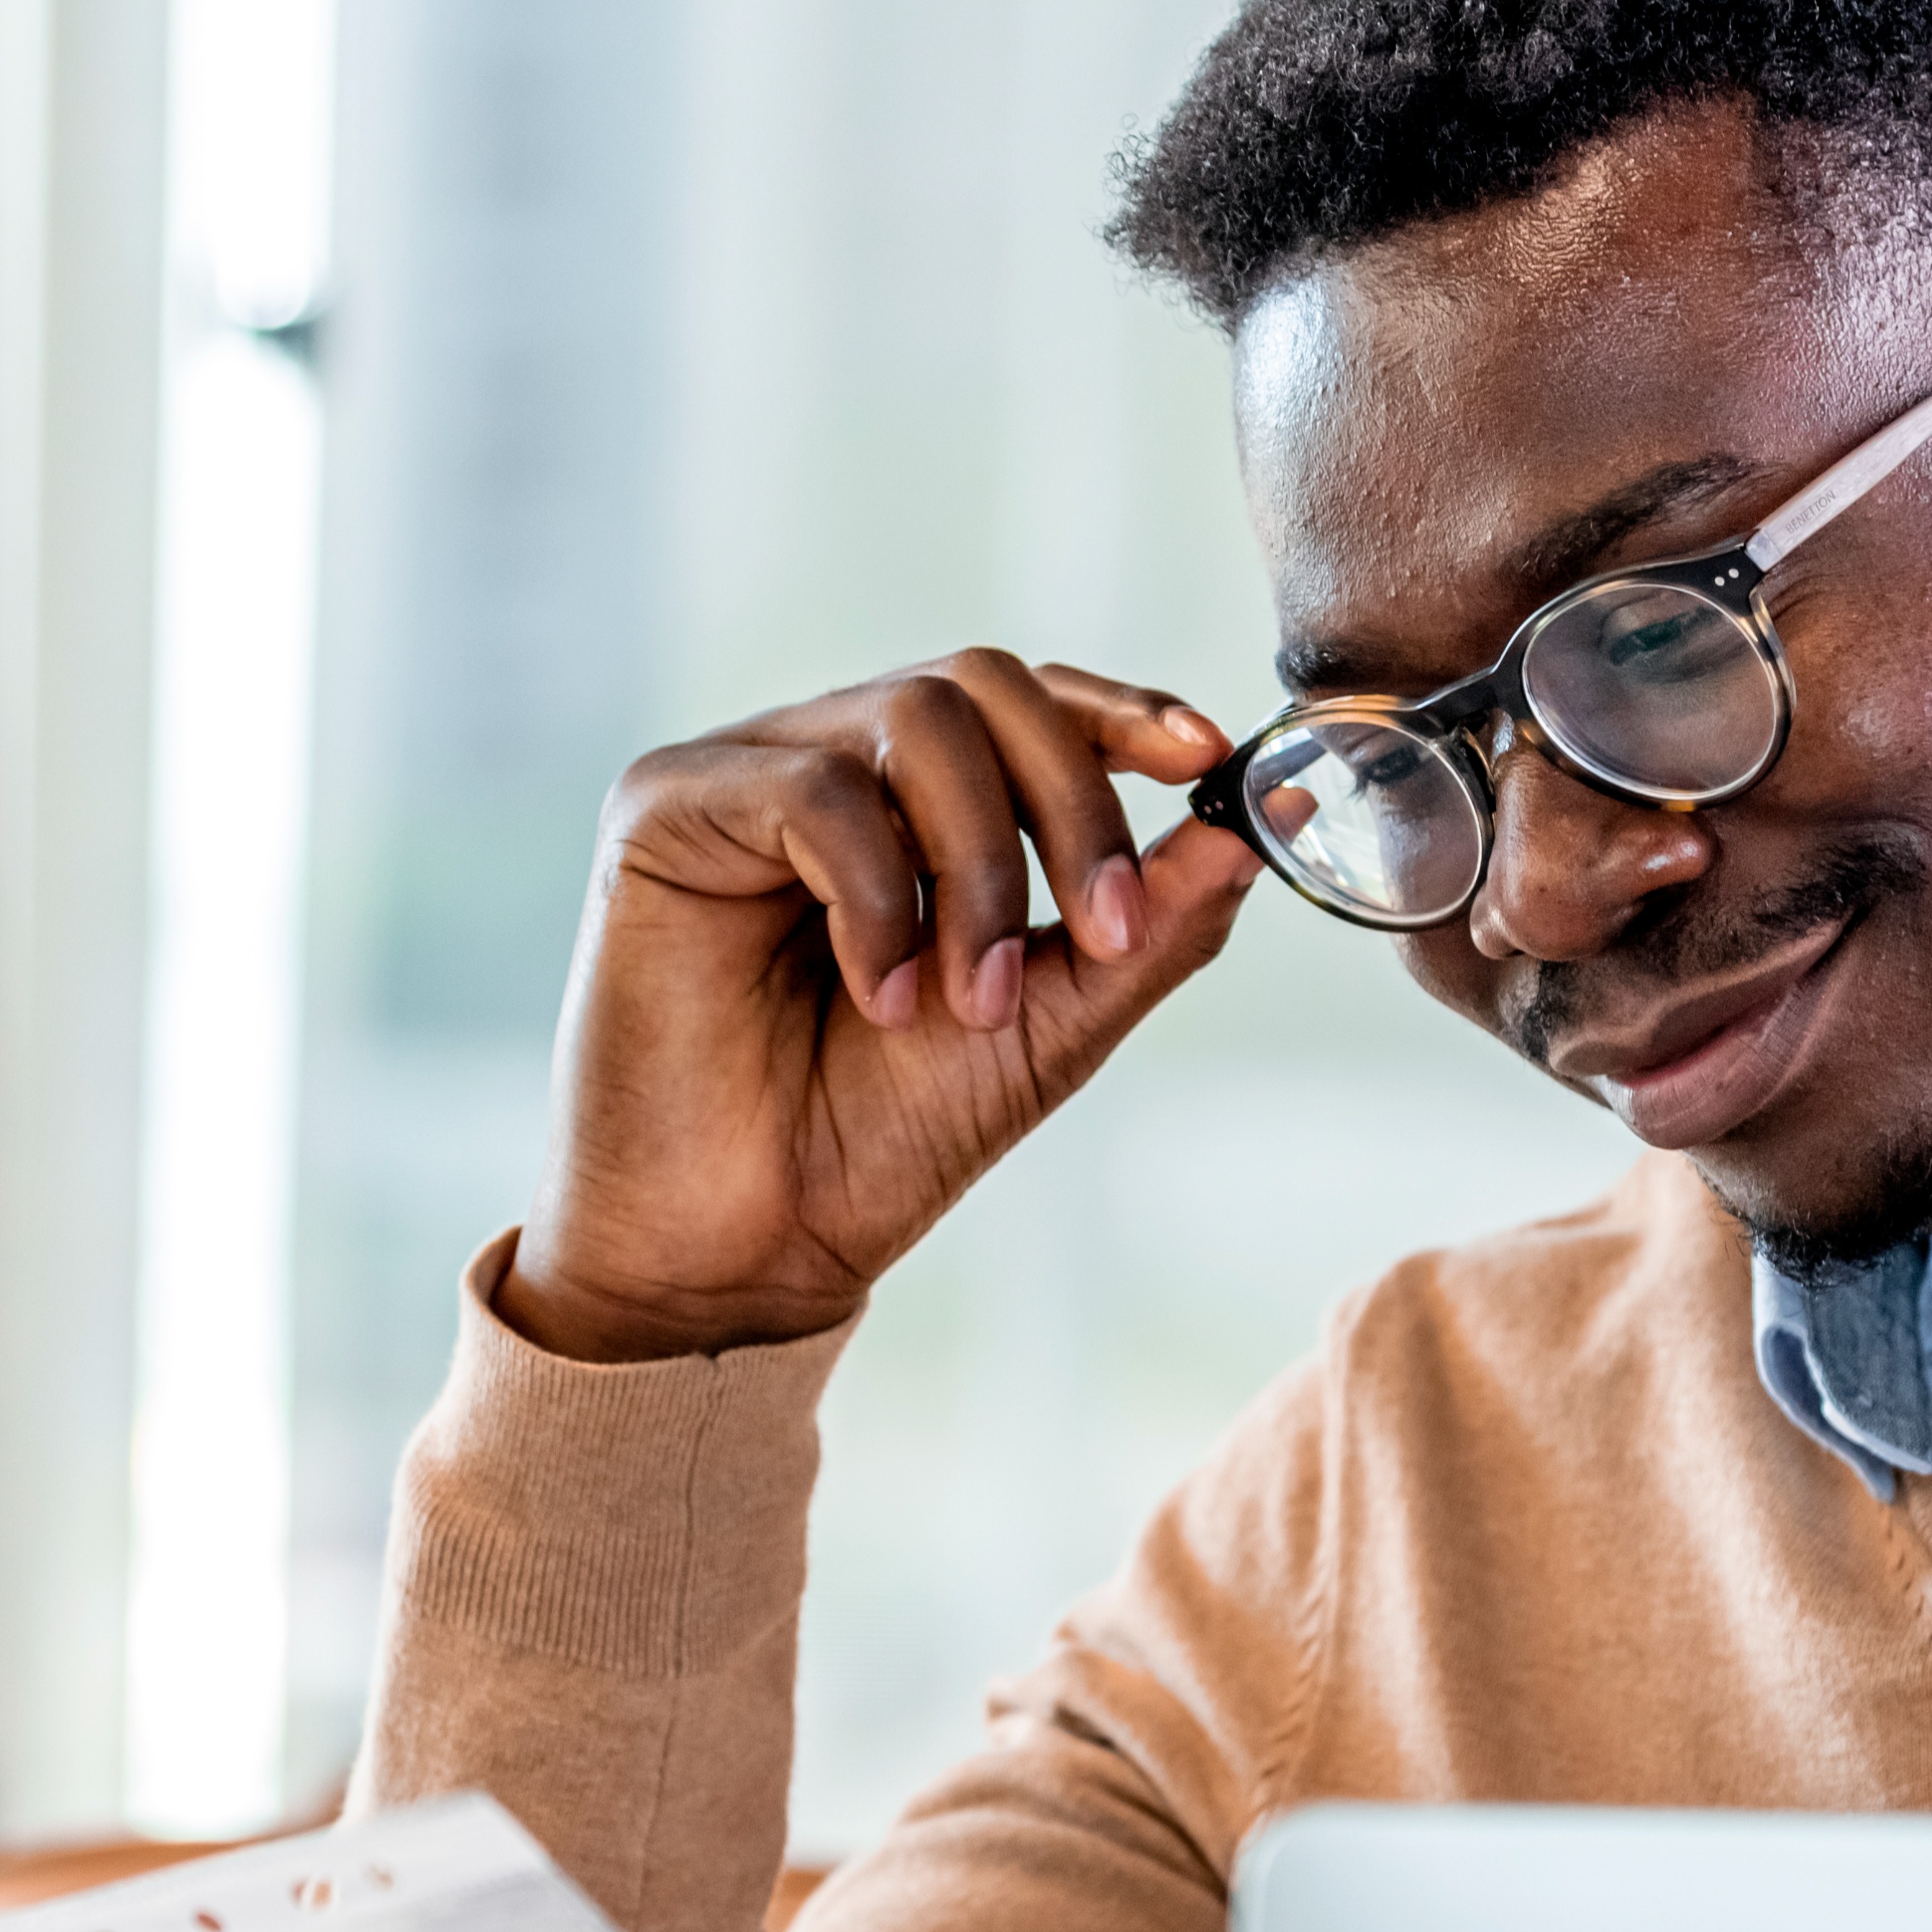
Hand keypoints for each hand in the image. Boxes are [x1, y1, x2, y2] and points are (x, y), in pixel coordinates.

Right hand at [499, 648, 1261, 1361]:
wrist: (754, 1246)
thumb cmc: (883, 1138)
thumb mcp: (1053, 1020)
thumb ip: (1151, 922)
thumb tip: (1264, 819)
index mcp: (909, 802)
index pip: (1025, 700)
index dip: (1121, 711)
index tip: (1207, 759)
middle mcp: (825, 763)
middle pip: (981, 685)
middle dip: (1071, 801)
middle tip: (1105, 930)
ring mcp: (744, 776)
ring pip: (911, 719)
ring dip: (978, 867)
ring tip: (972, 998)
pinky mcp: (667, 807)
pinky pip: (814, 791)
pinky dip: (879, 897)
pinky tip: (880, 994)